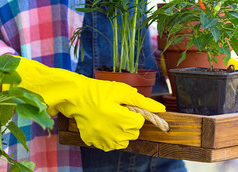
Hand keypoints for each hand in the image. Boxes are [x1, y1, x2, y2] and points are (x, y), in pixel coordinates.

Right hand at [14, 57, 164, 150]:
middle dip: (130, 122)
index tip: (126, 107)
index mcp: (121, 119)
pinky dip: (110, 138)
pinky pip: (109, 145)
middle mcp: (112, 133)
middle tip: (119, 111)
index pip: (139, 122)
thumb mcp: (123, 92)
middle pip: (133, 133)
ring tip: (112, 119)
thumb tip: (161, 109)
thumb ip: (143, 102)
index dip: (135, 113)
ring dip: (122, 132)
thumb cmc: (100, 91)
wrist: (75, 96)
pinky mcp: (94, 142)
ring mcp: (102, 140)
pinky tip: (105, 126)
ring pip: (123, 142)